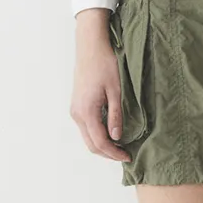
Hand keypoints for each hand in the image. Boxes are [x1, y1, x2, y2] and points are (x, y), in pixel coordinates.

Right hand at [69, 8, 131, 162]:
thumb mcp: (115, 90)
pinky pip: (85, 127)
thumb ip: (115, 115)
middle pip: (91, 144)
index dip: (114, 153)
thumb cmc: (105, 64)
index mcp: (86, 112)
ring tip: (120, 146)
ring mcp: (74, 110)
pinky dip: (97, 135)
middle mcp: (77, 114)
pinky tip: (110, 132)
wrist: (90, 46)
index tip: (128, 156)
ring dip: (102, 145)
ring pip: (87, 137)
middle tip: (125, 154)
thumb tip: (116, 137)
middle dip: (108, 153)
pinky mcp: (76, 105)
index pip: (100, 142)